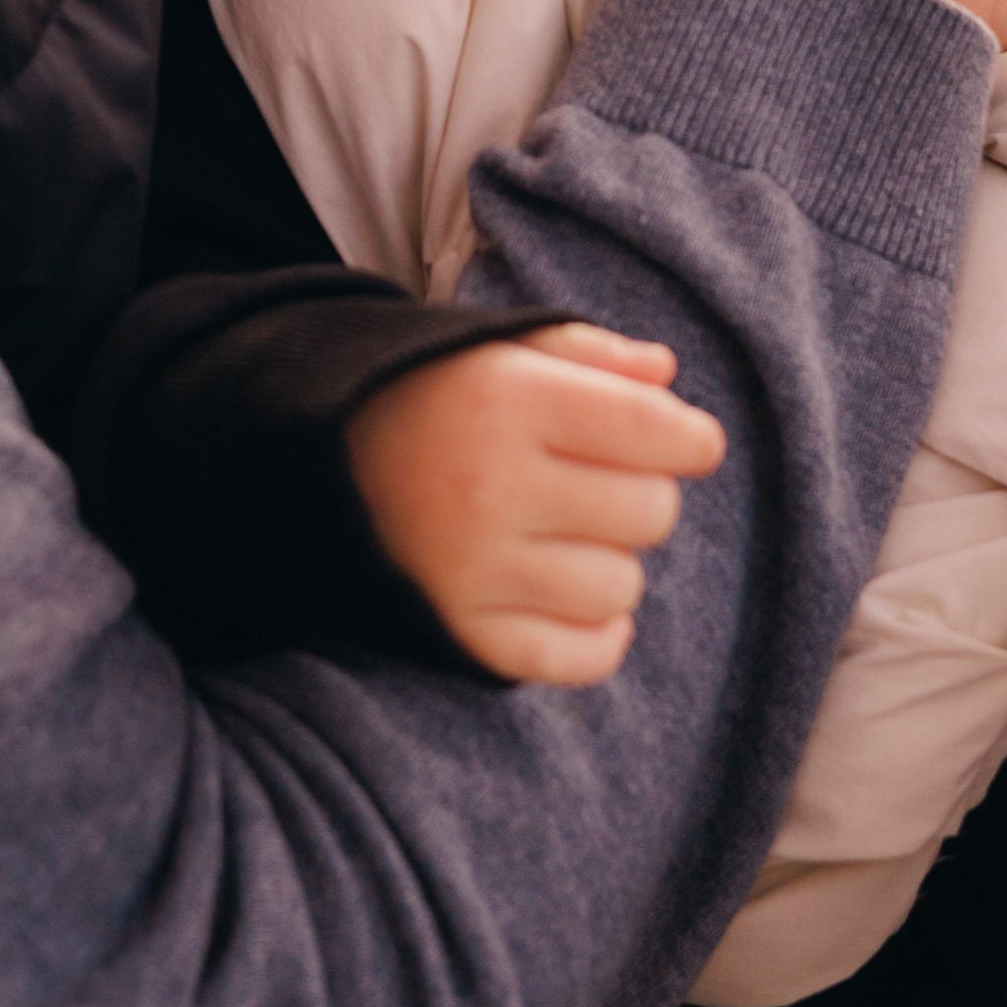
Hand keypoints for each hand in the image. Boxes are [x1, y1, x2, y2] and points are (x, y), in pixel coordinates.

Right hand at [346, 321, 726, 683]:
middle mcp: (490, 486)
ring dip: (614, 561)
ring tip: (570, 535)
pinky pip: (581, 657)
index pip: (652, 430)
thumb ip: (587, 353)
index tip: (687, 442)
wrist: (315, 463)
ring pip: (621, 586)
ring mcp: (473, 569)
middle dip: (644, 493)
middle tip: (600, 482)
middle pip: (649, 512)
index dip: (692, 439)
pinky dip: (599, 635)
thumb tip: (666, 376)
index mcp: (506, 399)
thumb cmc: (432, 397)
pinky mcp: (462, 633)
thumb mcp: (499, 350)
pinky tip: (577, 597)